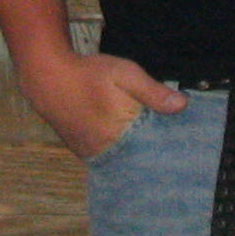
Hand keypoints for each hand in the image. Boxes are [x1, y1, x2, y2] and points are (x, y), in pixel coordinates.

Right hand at [18, 50, 188, 158]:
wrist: (47, 78)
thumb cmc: (88, 74)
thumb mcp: (123, 73)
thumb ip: (151, 91)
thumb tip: (182, 105)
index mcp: (121, 132)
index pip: (154, 152)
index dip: (170, 150)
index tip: (187, 150)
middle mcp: (107, 149)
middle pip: (140, 160)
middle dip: (156, 157)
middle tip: (177, 154)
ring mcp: (94, 154)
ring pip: (125, 162)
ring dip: (139, 158)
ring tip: (157, 152)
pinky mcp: (84, 153)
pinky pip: (110, 160)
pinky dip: (122, 155)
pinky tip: (132, 147)